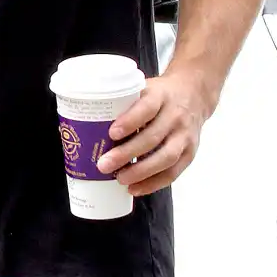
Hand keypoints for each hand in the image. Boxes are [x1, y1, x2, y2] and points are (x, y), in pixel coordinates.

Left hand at [96, 69, 210, 196]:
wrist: (193, 94)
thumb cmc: (158, 94)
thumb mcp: (142, 88)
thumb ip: (121, 101)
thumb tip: (82, 117)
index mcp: (160, 96)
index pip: (146, 108)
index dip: (130, 121)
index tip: (111, 132)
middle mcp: (175, 116)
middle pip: (152, 138)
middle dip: (127, 153)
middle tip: (104, 164)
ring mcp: (184, 136)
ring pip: (165, 157)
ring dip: (141, 172)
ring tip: (120, 180)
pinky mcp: (190, 153)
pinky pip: (173, 172)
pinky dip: (154, 183)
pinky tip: (136, 188)